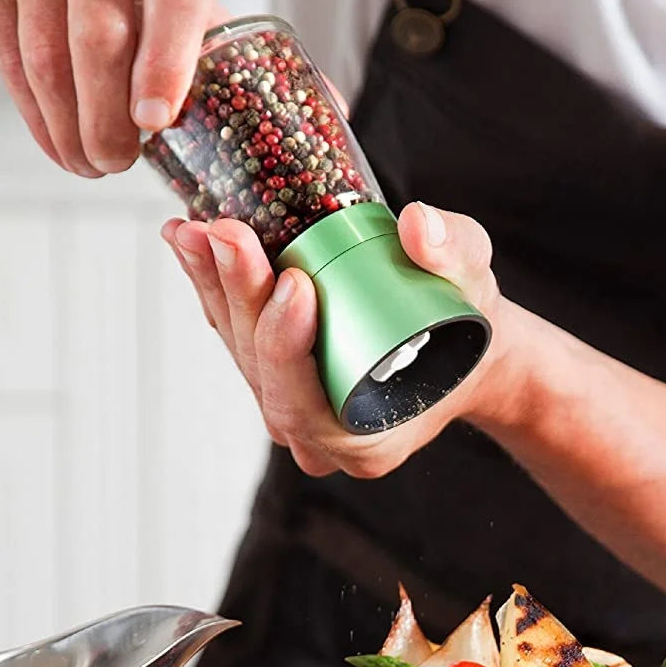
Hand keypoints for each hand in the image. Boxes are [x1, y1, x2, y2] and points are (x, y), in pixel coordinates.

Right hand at [0, 0, 221, 175]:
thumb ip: (182, 9)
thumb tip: (222, 91)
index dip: (168, 61)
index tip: (157, 119)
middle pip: (101, 38)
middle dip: (108, 119)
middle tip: (118, 160)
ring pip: (49, 59)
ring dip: (71, 128)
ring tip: (91, 162)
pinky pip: (10, 60)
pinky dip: (35, 115)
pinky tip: (57, 140)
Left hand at [162, 202, 518, 478]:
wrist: (460, 347)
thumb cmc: (469, 327)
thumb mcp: (476, 284)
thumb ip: (457, 254)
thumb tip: (420, 225)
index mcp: (367, 441)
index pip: (307, 400)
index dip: (288, 345)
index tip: (293, 280)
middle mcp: (317, 440)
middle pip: (260, 372)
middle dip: (239, 299)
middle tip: (226, 233)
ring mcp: (290, 411)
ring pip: (238, 353)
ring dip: (211, 289)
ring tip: (191, 230)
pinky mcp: (273, 378)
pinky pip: (235, 337)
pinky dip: (212, 287)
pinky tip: (189, 241)